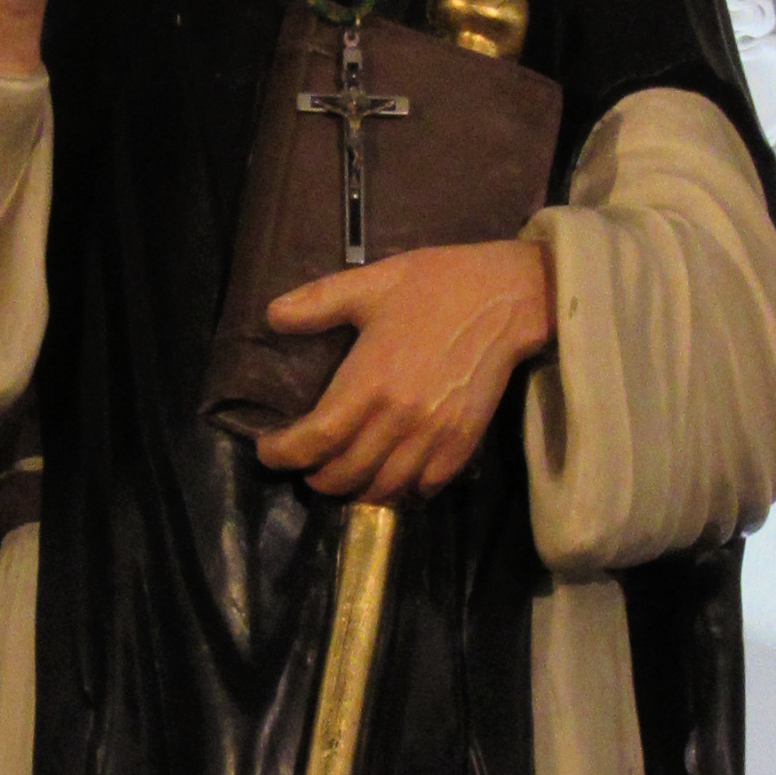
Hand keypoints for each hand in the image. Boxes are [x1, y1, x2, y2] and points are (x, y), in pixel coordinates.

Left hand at [255, 239, 553, 501]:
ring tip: (342, 475)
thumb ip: (319, 302)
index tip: (269, 450)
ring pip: (381, 489)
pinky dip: (399, 491)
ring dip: (354, 490)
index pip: (314, 440)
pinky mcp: (462, 445)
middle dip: (314, 476)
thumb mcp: (372, 283)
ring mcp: (433, 437)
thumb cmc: (437, 285)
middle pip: (342, 475)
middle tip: (306, 463)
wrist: (507, 298)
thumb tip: (271, 316)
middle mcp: (398, 419)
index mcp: (369, 382)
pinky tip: (387, 476)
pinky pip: (422, 488)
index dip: (282, 454)